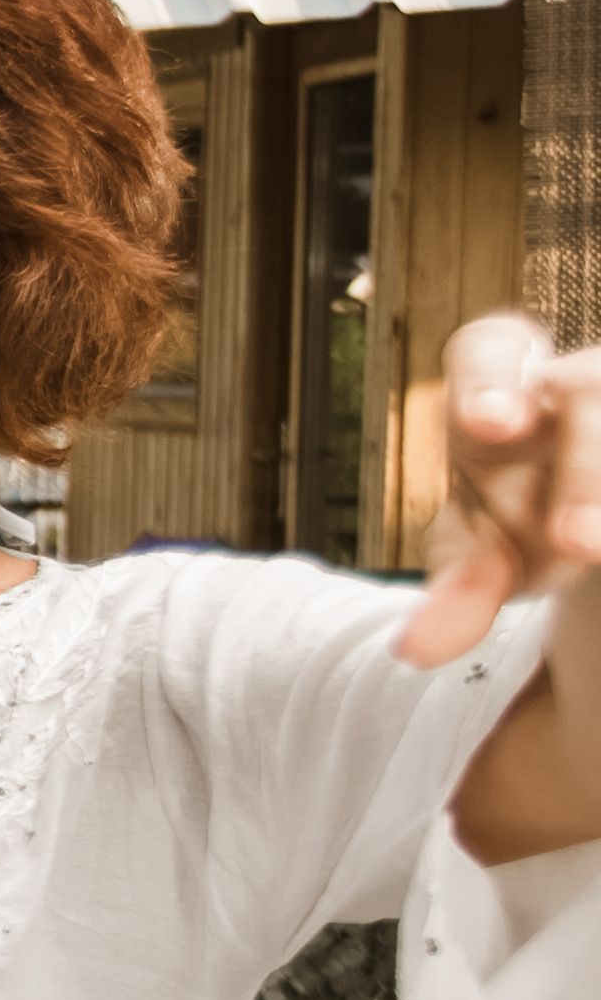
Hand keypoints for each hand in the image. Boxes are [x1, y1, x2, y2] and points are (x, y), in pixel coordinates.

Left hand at [407, 312, 600, 664]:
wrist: (583, 510)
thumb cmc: (526, 512)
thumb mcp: (485, 552)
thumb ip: (457, 589)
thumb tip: (417, 649)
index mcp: (503, 387)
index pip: (489, 349)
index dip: (490, 379)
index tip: (488, 423)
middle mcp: (577, 380)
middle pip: (590, 394)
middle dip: (588, 472)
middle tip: (577, 544)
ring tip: (593, 548)